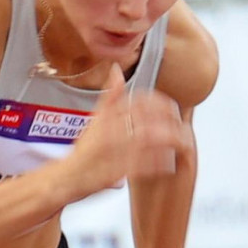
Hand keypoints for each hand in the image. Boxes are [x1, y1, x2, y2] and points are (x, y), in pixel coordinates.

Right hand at [62, 73, 190, 194]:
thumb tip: (116, 69)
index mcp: (107, 116)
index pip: (137, 100)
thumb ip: (109, 95)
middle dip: (169, 120)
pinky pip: (143, 165)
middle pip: (148, 118)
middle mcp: (110, 130)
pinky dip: (158, 163)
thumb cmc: (83, 150)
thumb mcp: (94, 117)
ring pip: (149, 139)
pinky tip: (169, 163)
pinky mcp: (117, 171)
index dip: (159, 102)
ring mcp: (114, 151)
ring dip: (168, 139)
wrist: (65, 177)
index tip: (171, 106)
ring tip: (181, 142)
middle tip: (181, 123)